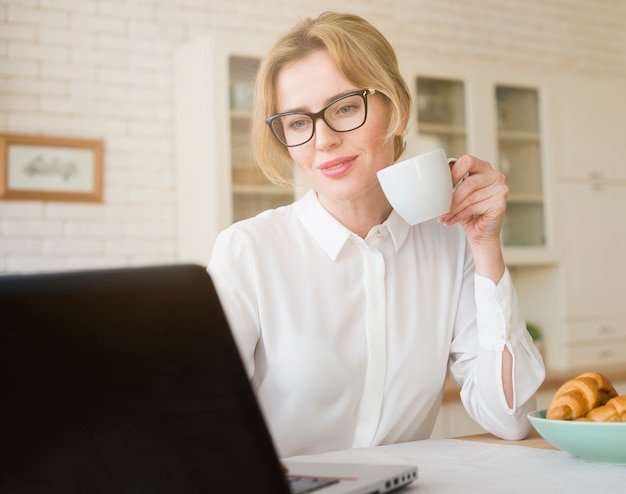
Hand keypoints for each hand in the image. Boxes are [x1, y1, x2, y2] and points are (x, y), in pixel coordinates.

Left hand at [439, 155, 507, 281]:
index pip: (468, 161)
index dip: (453, 172)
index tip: (441, 186)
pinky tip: (451, 220)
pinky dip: (459, 215)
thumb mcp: (458, 193)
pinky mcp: (500, 203)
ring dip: (453, 208)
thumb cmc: (468, 212)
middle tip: (441, 206)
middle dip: (452, 196)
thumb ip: (452, 181)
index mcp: (483, 168)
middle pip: (469, 181)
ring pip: (470, 196)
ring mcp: (500, 189)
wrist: (480, 233)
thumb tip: (434, 172)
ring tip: (443, 216)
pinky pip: (474, 207)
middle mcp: (495, 176)